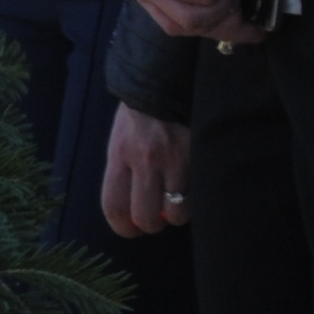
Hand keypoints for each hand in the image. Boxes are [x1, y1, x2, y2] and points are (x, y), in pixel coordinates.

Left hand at [100, 104, 192, 238]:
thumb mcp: (119, 142)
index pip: (114, 205)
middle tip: (155, 217)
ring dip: (178, 212)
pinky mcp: (200, 157)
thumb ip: (123, 175)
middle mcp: (145, 161)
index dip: (122, 227)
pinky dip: (196, 198)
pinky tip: (192, 187)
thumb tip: (129, 212)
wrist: (165, 84)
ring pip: (179, 212)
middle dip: (151, 224)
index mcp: (119, 156)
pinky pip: (200, 194)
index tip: (130, 230)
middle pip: (147, 217)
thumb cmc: (138, 117)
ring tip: (176, 199)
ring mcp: (176, 160)